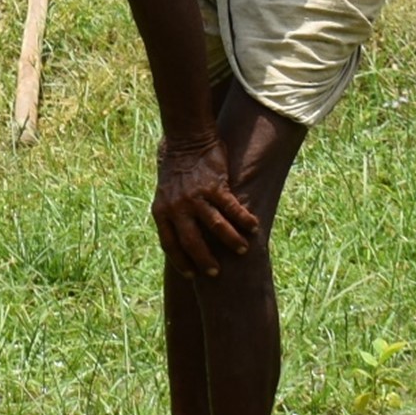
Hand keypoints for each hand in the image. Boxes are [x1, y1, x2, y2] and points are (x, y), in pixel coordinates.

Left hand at [151, 136, 261, 276]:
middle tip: (217, 272)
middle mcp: (176, 207)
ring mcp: (195, 197)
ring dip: (231, 241)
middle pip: (192, 242)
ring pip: (216, 227)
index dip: (180, 261)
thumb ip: (172, 213)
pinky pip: (232, 208)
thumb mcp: (166, 193)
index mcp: (161, 211)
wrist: (186, 139)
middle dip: (205, 260)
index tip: (192, 275)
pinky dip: (244, 219)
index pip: (169, 244)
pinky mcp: (214, 186)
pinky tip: (254, 226)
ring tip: (243, 249)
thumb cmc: (177, 167)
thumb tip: (184, 237)